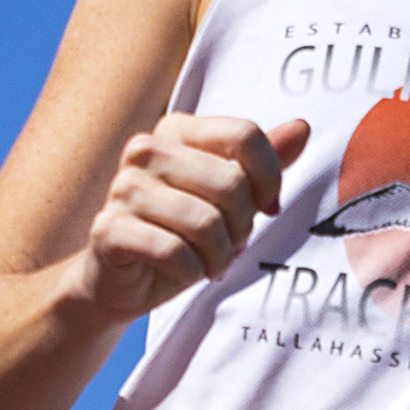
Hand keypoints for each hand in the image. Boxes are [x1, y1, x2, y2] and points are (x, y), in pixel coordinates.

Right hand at [77, 109, 313, 322]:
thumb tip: (301, 128)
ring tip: (212, 263)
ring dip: (220, 255)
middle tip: (232, 245)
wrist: (123, 281)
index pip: (245, 134)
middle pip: (231, 182)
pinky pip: (174, 252)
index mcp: (176, 130)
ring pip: (205, 222)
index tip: (267, 207)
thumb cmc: (181, 234)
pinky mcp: (108, 229)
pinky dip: (192, 271)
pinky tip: (186, 273)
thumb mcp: (228, 199)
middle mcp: (145, 149)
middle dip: (243, 226)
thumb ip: (262, 162)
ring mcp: (123, 187)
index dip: (269, 177)